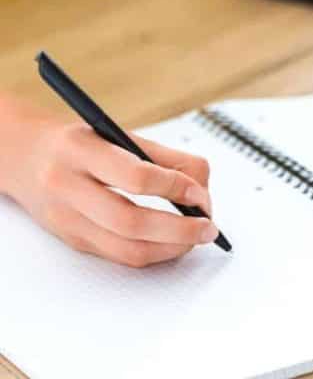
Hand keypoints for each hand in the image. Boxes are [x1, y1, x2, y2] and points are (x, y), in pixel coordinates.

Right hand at [0, 94, 216, 267]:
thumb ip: (164, 157)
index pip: (136, 176)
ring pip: (126, 248)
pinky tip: (173, 243)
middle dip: (180, 229)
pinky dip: (154, 253)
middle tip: (209, 227)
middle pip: (131, 221)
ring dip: (171, 247)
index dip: (176, 188)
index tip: (201, 194)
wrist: (25, 157)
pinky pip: (119, 256)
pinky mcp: (73, 241)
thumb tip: (202, 185)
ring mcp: (67, 220)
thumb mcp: (118, 134)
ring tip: (197, 237)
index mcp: (82, 151)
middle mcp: (68, 187)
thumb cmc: (80, 143)